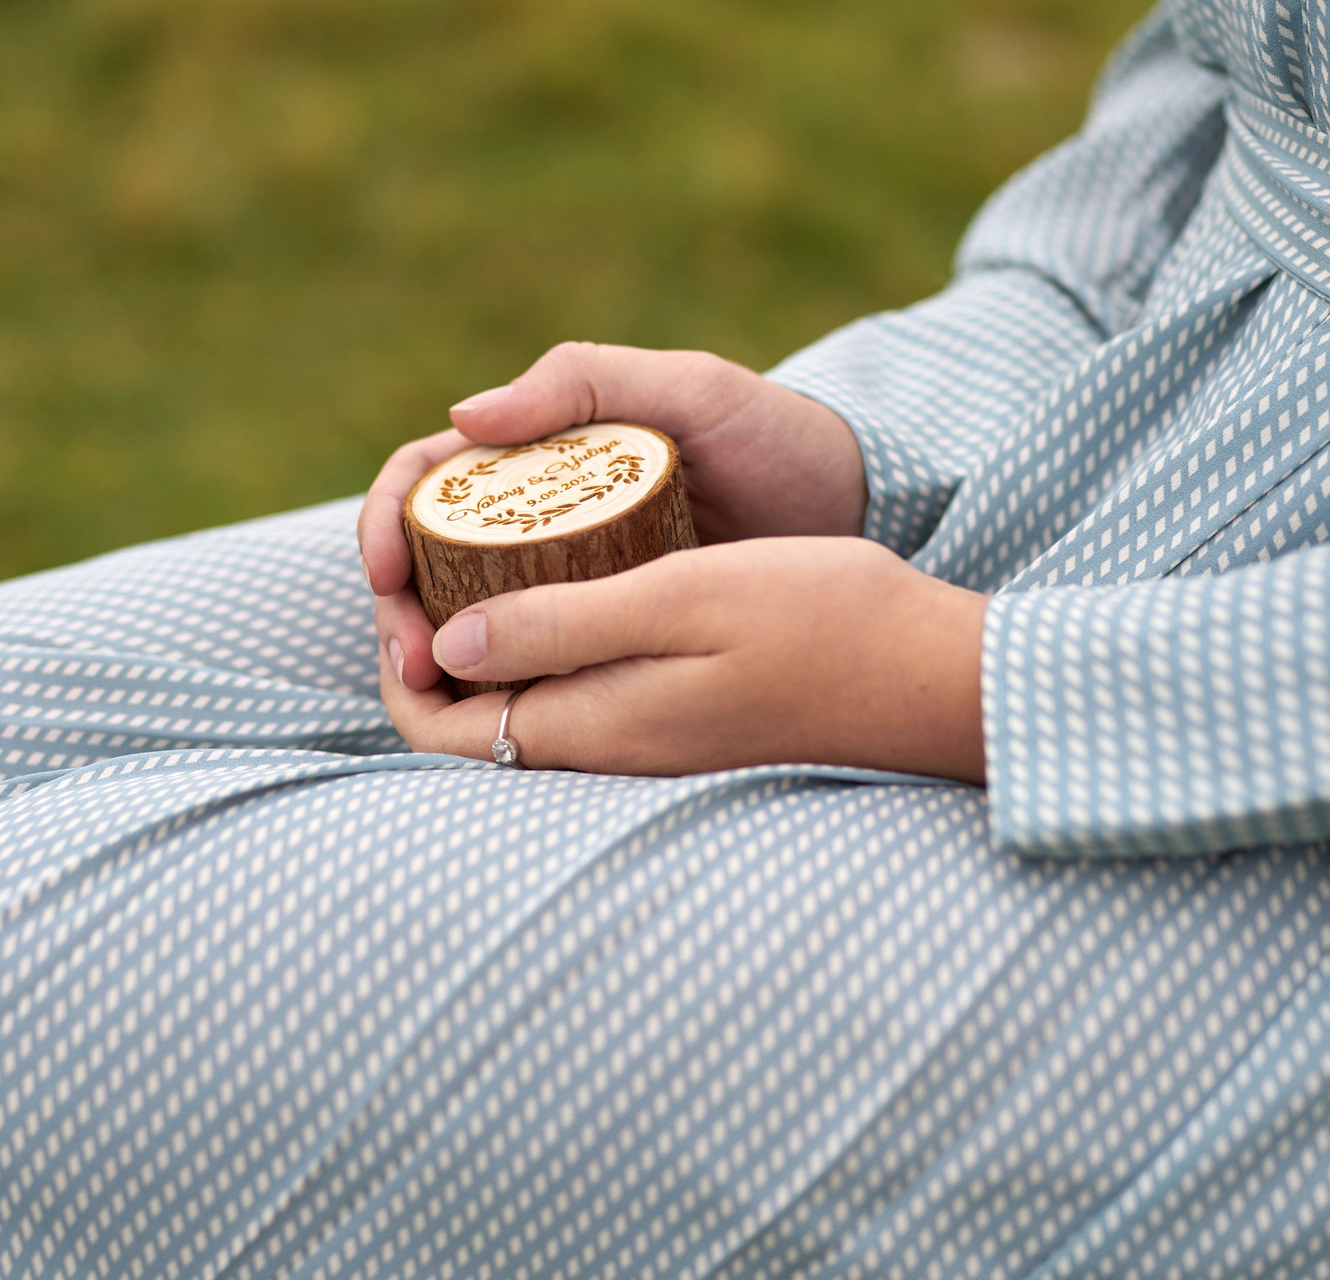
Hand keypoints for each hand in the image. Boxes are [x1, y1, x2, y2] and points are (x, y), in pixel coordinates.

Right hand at [361, 342, 865, 691]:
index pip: (425, 483)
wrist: (861, 512)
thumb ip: (586, 381)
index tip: (386, 574)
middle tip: (408, 663)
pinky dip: (497, 696)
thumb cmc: (775, 437)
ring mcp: (569, 587)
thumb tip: (465, 416)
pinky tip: (493, 722)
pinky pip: (533, 672)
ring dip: (434, 663)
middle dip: (397, 612)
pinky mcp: (606, 641)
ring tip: (435, 700)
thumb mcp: (689, 389)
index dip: (385, 524)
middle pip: (426, 566)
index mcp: (539, 455)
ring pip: (467, 627)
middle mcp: (539, 524)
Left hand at [376, 537, 987, 780]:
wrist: (933, 672)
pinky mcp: (674, 716)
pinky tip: (560, 562)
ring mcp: (639, 737)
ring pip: (516, 695)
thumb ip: (562, 627)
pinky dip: (540, 628)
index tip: (400, 572)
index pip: (435, 724)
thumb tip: (448, 644)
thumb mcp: (682, 599)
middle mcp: (602, 747)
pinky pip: (572, 682)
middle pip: (465, 713)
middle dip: (426, 635)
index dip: (396, 654)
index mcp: (588, 726)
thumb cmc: (821, 622)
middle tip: (429, 544)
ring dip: (480, 627)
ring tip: (480, 538)